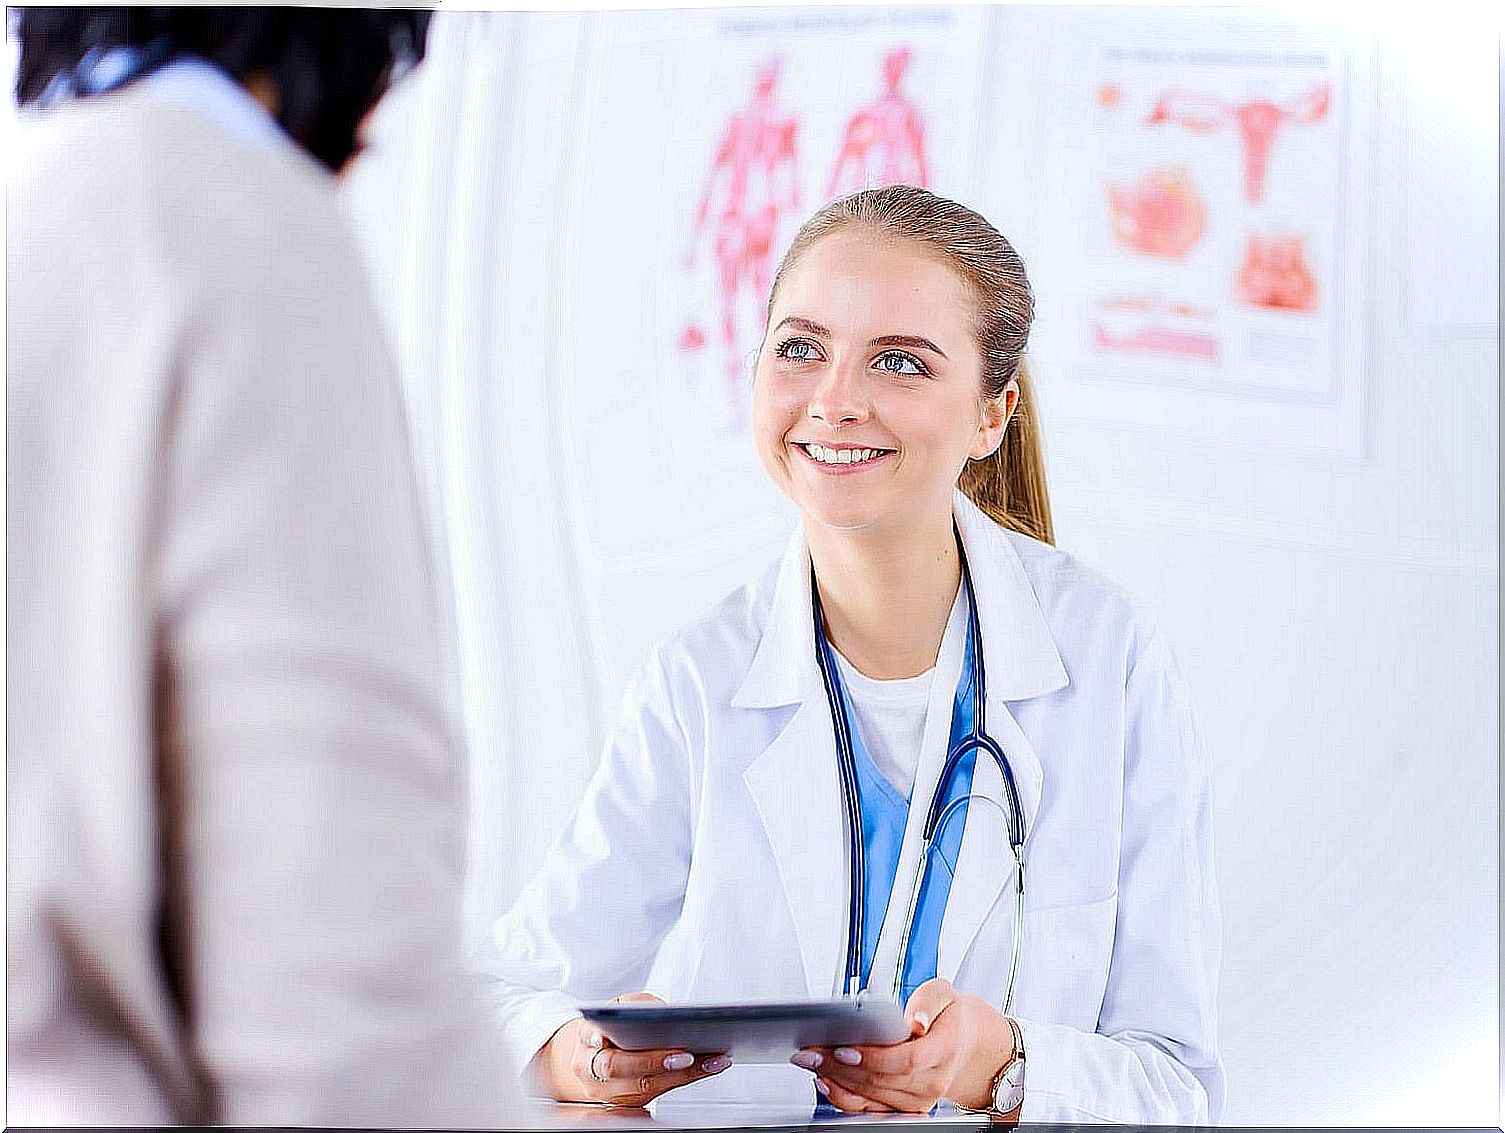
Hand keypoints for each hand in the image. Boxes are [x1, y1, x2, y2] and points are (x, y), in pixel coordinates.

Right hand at [534, 992, 730, 1106]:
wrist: (592, 1053)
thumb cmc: (610, 1025)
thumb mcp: (617, 1005)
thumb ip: (634, 1005)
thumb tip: (658, 1012)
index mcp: (586, 1039)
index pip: (596, 1041)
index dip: (609, 1041)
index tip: (639, 1036)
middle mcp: (591, 1069)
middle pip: (621, 1070)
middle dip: (655, 1062)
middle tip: (687, 1054)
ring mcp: (609, 1091)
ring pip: (643, 1088)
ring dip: (682, 1075)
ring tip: (712, 1060)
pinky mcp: (629, 1103)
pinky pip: (659, 1094)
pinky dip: (686, 1080)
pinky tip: (709, 1066)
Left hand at [787, 979, 1014, 1113]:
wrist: (964, 1043)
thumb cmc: (948, 1015)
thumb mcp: (944, 994)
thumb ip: (928, 1002)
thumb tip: (915, 1021)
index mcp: (944, 1050)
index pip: (905, 1060)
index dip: (872, 1057)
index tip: (843, 1048)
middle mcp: (933, 1081)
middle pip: (881, 1080)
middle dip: (839, 1066)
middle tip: (810, 1051)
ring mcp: (919, 1099)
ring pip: (872, 1097)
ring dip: (836, 1081)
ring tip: (811, 1062)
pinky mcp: (905, 1108)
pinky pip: (871, 1109)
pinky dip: (845, 1097)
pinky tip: (826, 1081)